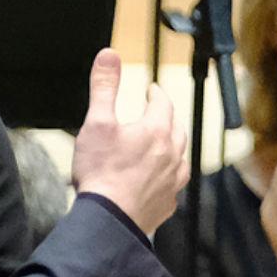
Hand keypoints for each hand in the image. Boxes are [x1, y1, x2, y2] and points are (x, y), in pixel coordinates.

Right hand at [70, 49, 188, 237]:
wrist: (107, 221)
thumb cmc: (101, 173)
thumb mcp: (96, 123)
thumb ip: (104, 87)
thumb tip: (109, 55)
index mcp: (156, 130)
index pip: (163, 103)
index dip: (156, 94)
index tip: (151, 90)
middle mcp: (172, 154)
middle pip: (176, 128)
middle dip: (167, 117)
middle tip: (157, 113)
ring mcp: (173, 181)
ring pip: (180, 155)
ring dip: (172, 145)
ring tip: (162, 143)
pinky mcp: (167, 203)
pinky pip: (174, 183)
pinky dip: (169, 174)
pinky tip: (159, 178)